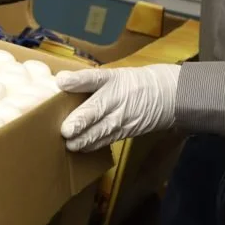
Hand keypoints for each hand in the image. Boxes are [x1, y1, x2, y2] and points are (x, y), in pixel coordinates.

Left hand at [55, 64, 180, 151]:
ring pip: (101, 130)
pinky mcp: (125, 131)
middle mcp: (115, 98)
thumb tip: (59, 80)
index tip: (61, 82)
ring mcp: (121, 117)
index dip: (76, 80)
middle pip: (96, 109)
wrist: (165, 94)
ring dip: (85, 138)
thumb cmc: (130, 84)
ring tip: (70, 144)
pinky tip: (81, 148)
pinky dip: (94, 145)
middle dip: (80, 121)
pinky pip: (107, 139)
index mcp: (110, 79)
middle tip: (65, 130)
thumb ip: (84, 80)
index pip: (92, 78)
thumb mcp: (111, 76)